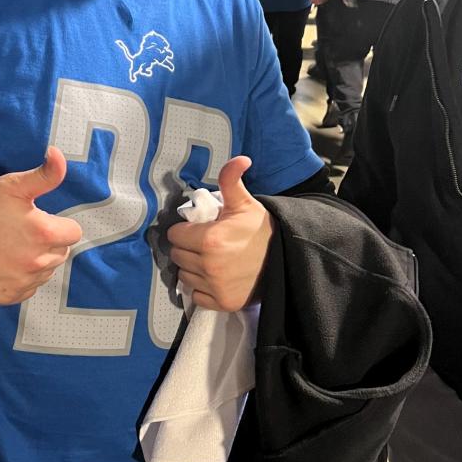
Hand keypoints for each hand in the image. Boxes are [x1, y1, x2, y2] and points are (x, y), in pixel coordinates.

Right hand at [0, 147, 81, 304]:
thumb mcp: (12, 184)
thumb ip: (45, 174)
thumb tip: (60, 155)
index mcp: (43, 233)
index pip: (74, 233)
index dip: (58, 223)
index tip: (39, 218)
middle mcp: (36, 263)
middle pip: (61, 253)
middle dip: (48, 242)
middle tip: (21, 230)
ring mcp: (21, 283)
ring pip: (45, 271)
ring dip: (36, 260)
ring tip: (10, 245)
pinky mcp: (7, 296)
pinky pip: (28, 288)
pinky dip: (21, 277)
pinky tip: (3, 262)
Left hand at [166, 157, 274, 311]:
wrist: (286, 258)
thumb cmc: (261, 229)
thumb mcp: (245, 203)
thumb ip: (231, 180)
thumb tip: (240, 158)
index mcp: (209, 239)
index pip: (175, 236)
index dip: (184, 231)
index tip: (196, 230)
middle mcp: (208, 265)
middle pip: (177, 256)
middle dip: (187, 248)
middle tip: (203, 244)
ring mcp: (215, 287)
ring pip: (184, 276)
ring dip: (192, 268)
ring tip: (208, 260)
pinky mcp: (222, 303)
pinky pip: (196, 296)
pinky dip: (201, 288)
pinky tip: (213, 278)